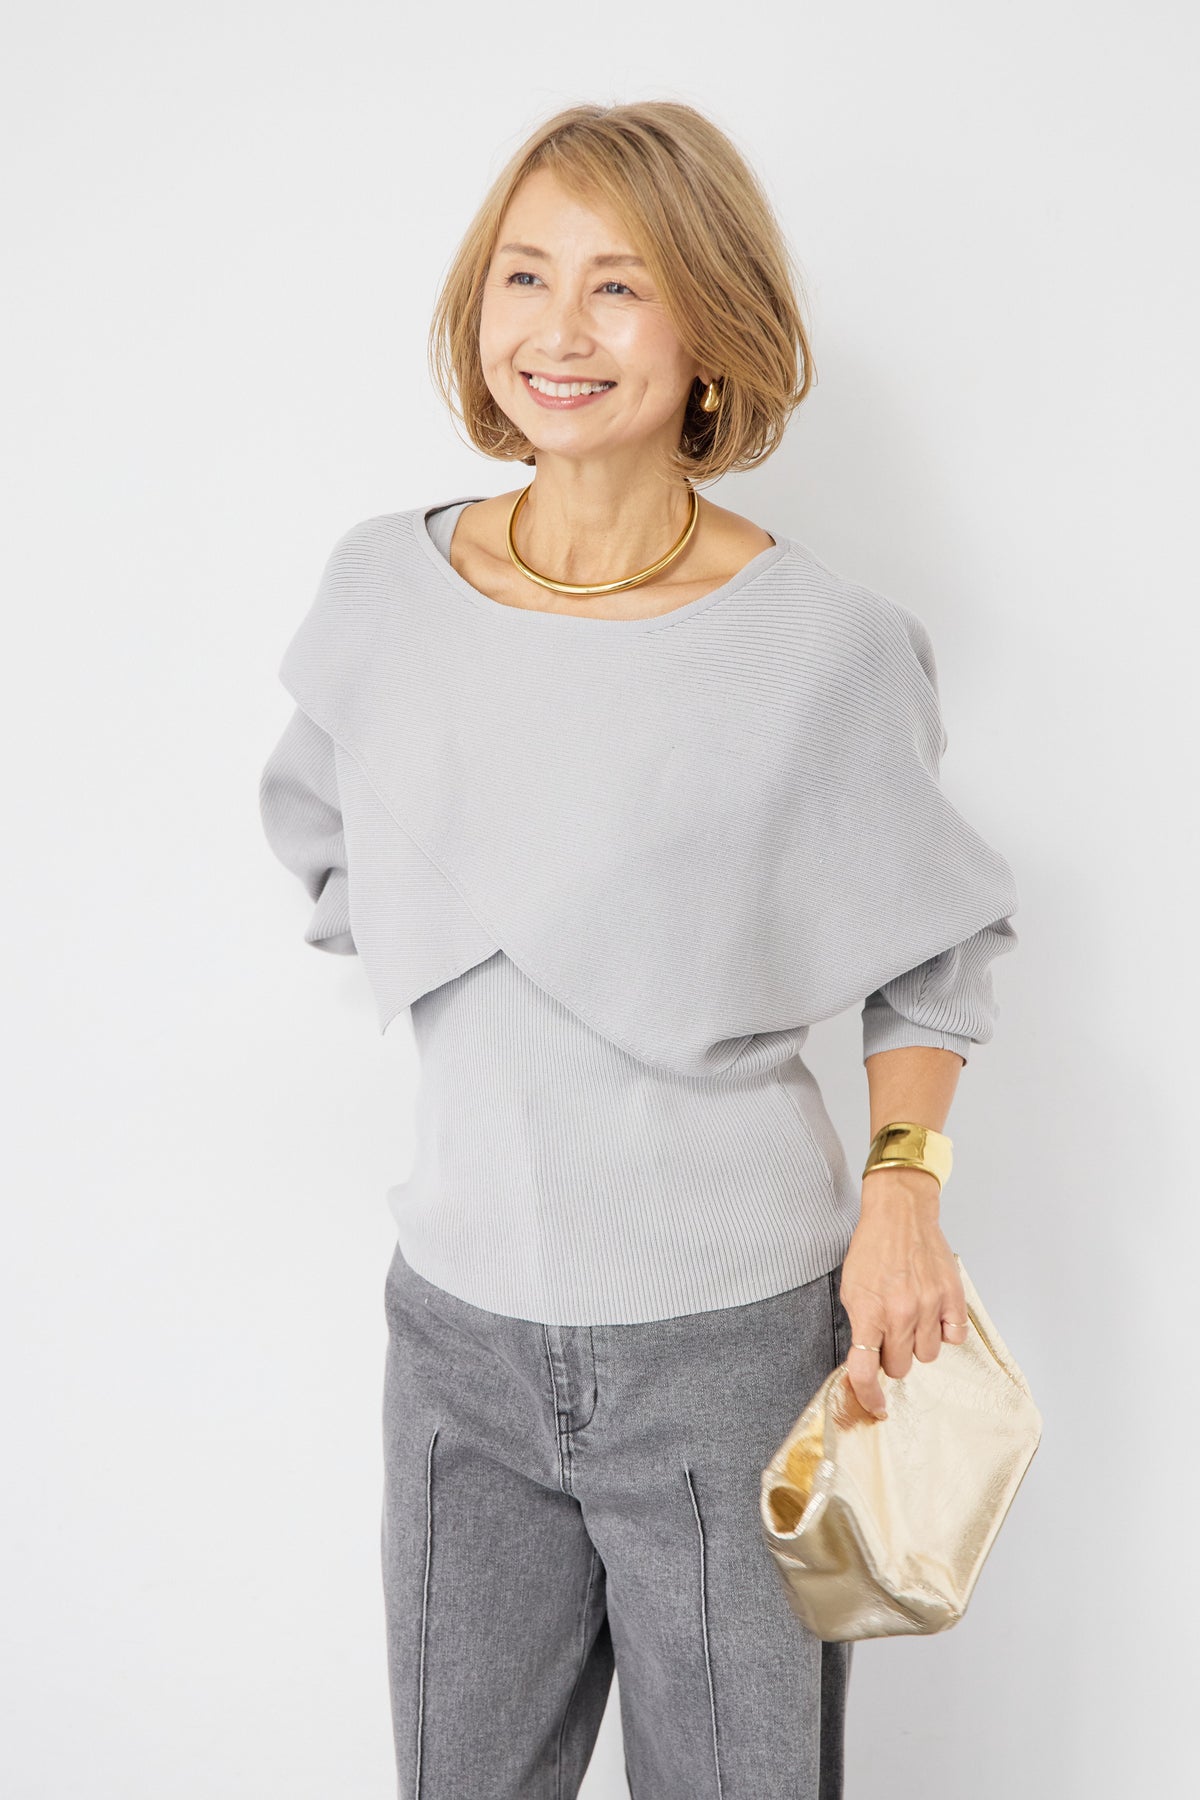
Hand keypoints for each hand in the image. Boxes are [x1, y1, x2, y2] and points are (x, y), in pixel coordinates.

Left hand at [839, 1167, 969, 1420]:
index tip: (875, 1407)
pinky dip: (945, 1332)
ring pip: (928, 1356)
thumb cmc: (872, 1248)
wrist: (900, 1214)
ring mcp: (930, 1306)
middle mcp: (901, 1313)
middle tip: (889, 1334)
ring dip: (918, 1345)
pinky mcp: (953, 1297)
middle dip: (892, 1358)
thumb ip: (859, 1327)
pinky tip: (934, 1314)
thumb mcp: (851, 1289)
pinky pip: (954, 1338)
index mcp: (869, 1312)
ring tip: (912, 1318)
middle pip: (899, 1368)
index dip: (869, 1396)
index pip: (865, 1371)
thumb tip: (865, 1361)